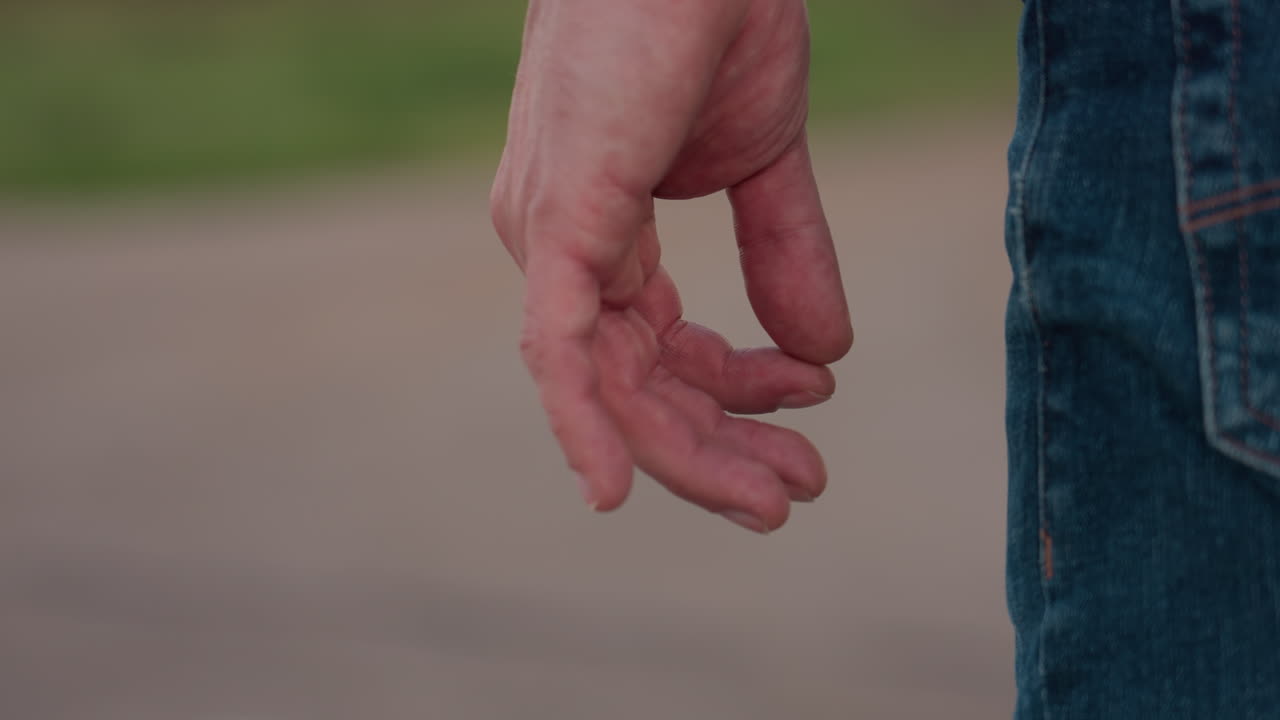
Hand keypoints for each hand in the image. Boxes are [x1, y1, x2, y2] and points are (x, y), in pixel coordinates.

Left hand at [490, 0, 851, 532]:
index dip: (734, 392)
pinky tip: (614, 493)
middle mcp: (561, 249)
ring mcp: (551, 240)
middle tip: (795, 494)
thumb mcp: (764, 161)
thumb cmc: (711, 20)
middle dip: (717, 448)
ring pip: (610, 388)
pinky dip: (585, 427)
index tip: (814, 400)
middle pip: (634, 387)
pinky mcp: (557, 224)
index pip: (659, 350)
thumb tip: (829, 355)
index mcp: (600, 236)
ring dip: (691, 453)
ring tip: (772, 498)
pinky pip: (558, 350)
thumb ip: (785, 255)